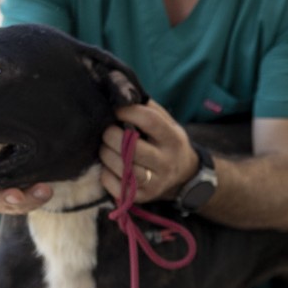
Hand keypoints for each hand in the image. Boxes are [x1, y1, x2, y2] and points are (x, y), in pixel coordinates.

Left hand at [99, 87, 198, 203]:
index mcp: (173, 138)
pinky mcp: (142, 197)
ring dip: (106, 154)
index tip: (116, 110)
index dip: (128, 112)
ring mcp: (155, 183)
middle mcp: (166, 162)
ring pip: (123, 168)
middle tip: (106, 130)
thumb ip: (146, 108)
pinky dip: (106, 173)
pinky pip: (116, 185)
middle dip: (111, 135)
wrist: (182, 174)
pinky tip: (109, 166)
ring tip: (105, 147)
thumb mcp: (166, 122)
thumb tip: (118, 90)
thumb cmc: (165, 141)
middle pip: (132, 148)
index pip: (149, 121)